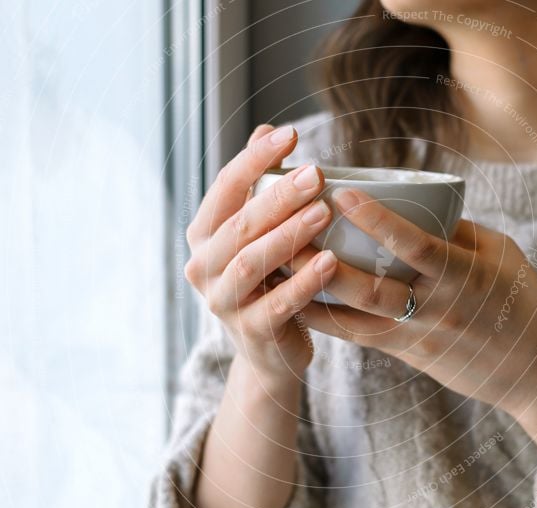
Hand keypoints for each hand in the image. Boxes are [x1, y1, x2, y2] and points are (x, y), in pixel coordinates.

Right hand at [184, 124, 338, 378]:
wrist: (270, 349)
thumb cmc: (268, 279)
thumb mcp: (259, 234)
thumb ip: (260, 186)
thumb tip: (267, 129)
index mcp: (204, 235)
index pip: (225, 187)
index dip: (254, 158)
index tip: (291, 134)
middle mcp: (204, 267)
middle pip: (239, 224)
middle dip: (277, 196)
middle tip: (316, 174)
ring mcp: (223, 302)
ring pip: (251, 263)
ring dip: (289, 235)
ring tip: (324, 213)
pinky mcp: (252, 331)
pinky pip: (278, 304)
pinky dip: (304, 282)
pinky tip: (331, 261)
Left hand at [295, 186, 536, 417]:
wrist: (532, 372)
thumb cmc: (520, 301)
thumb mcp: (500, 253)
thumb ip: (455, 230)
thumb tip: (412, 202)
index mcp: (462, 277)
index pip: (415, 247)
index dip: (378, 221)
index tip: (343, 194)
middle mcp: (434, 309)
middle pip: (367, 289)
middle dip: (322, 263)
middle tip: (286, 231)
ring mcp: (416, 336)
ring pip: (352, 318)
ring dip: (310, 293)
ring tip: (276, 266)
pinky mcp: (404, 354)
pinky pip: (356, 335)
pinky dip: (324, 316)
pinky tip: (294, 298)